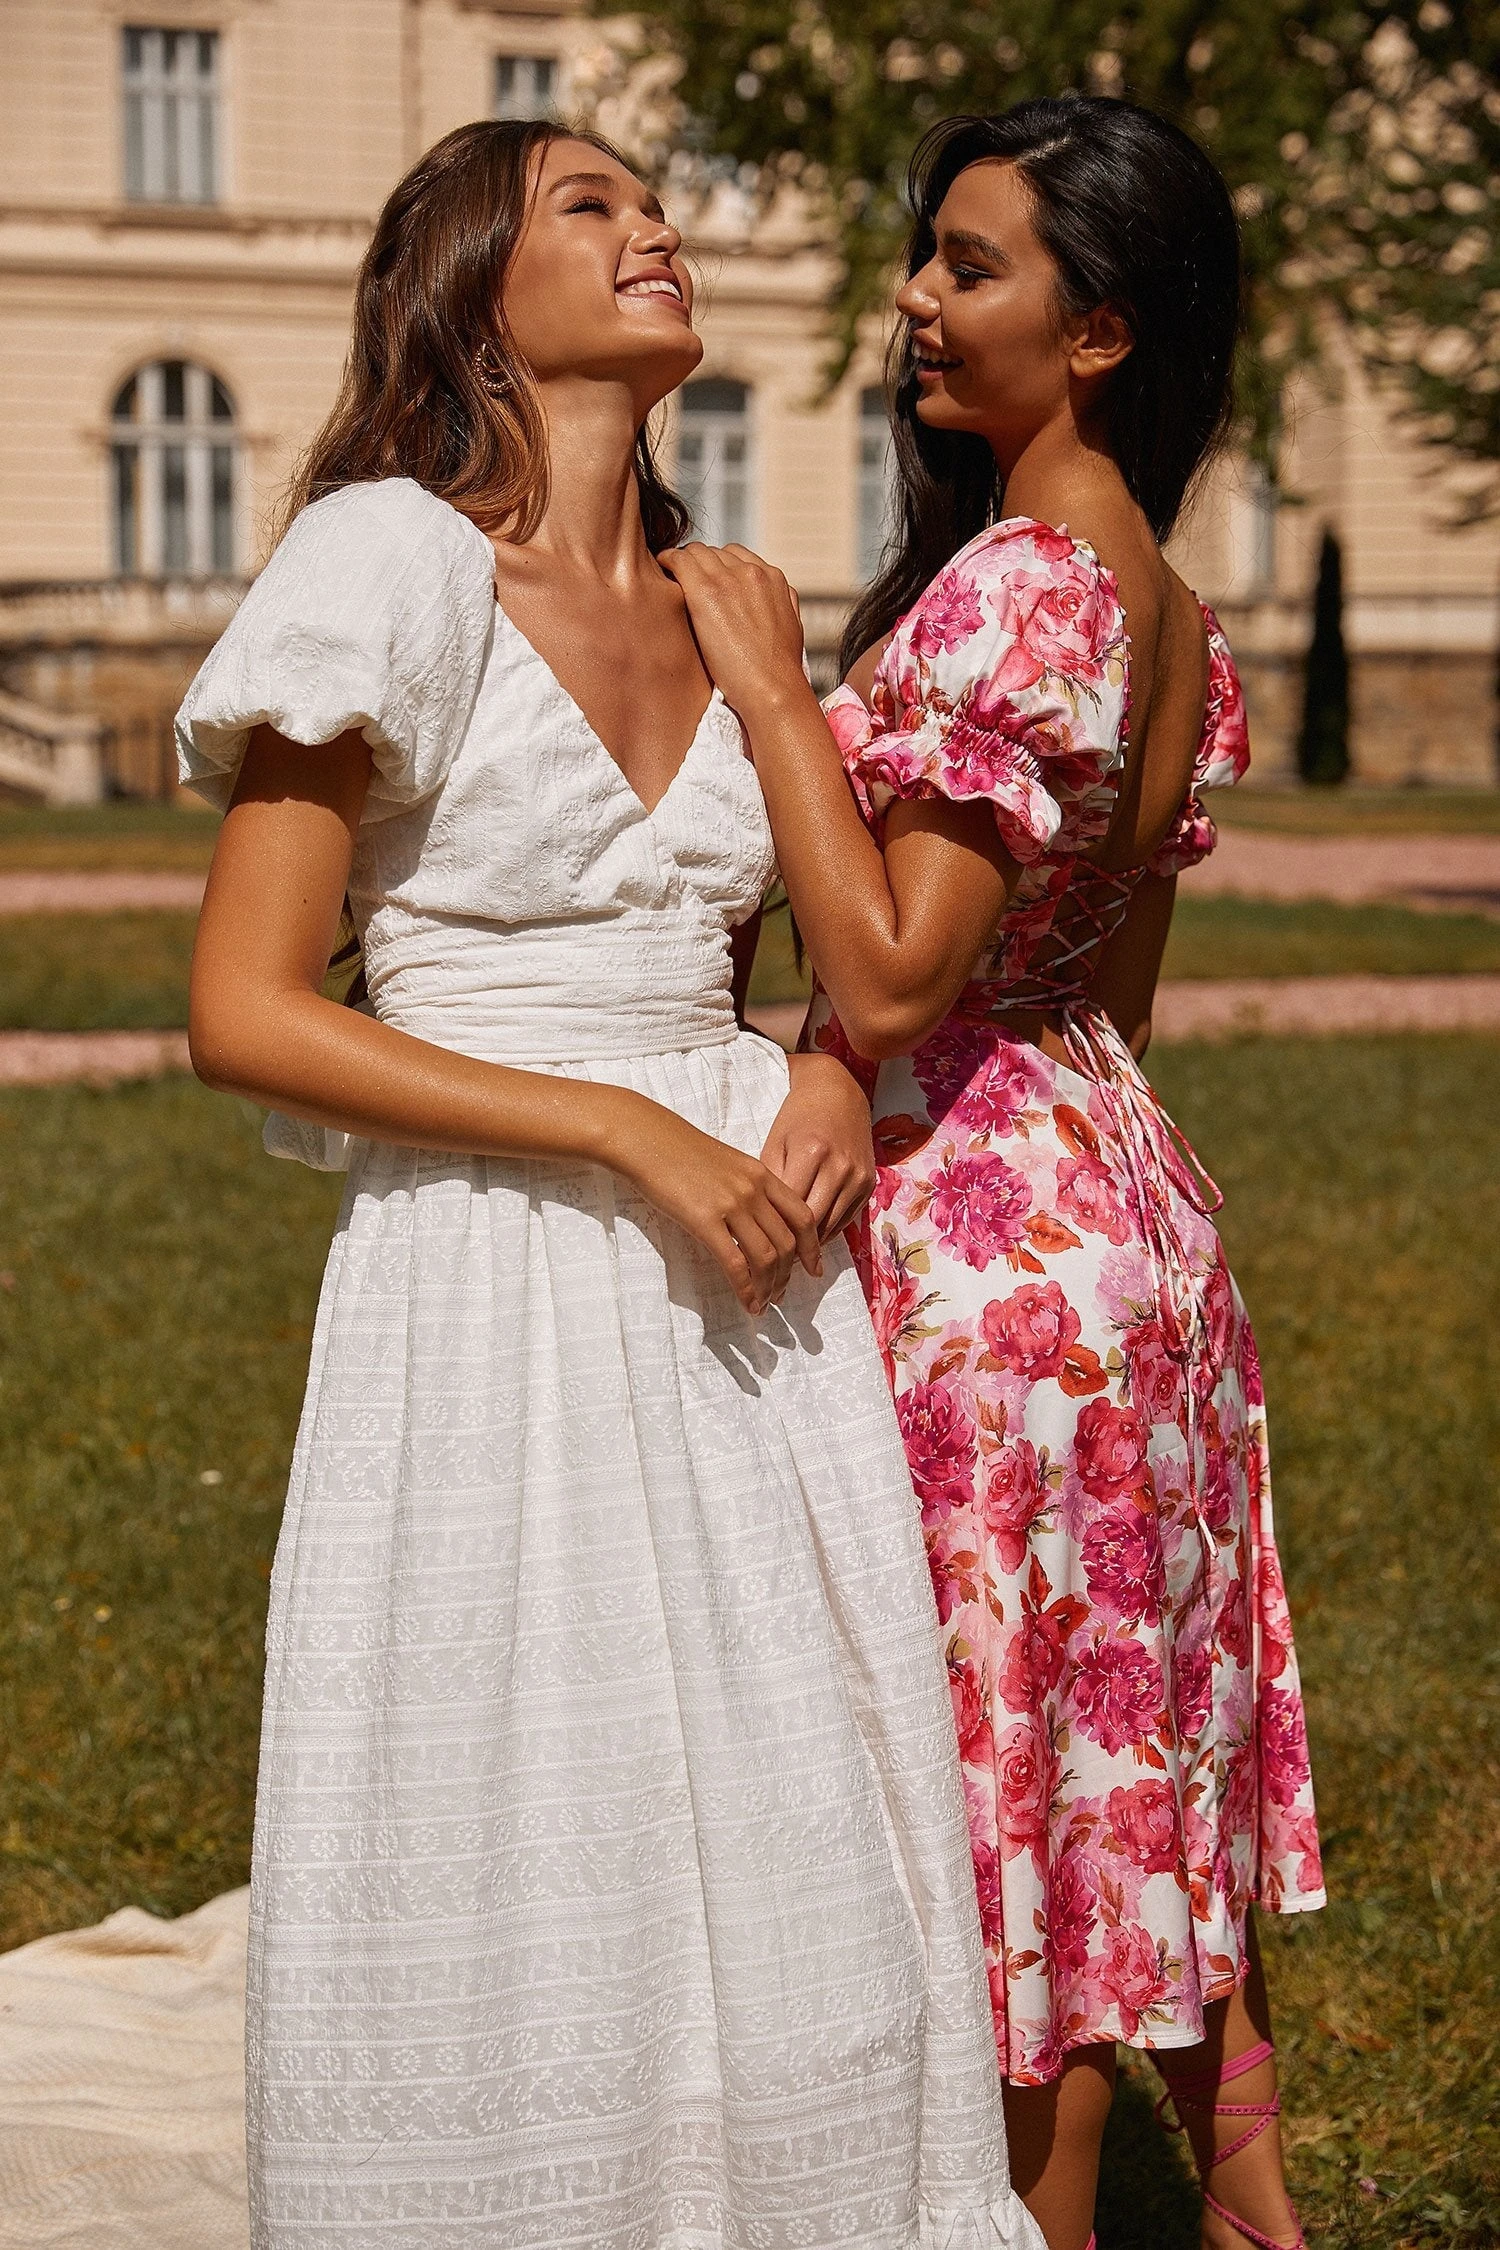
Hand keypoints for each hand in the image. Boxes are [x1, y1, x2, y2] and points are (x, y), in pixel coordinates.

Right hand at [600, 1091, 822, 1316]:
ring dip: (770, 1287)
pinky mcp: (705, 1220)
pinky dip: (746, 1289)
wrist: (646, 1138)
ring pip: (766, 1257)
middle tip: (782, 1294)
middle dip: (788, 1275)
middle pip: (787, 1242)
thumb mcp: (727, 1163)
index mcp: (761, 1174)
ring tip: (765, 1303)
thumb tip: (757, 1222)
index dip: (813, 1247)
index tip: (814, 1268)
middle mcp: (753, 1190)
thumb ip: (747, 1188)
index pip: (802, 1216)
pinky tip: (747, 1302)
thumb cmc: (679, 1151)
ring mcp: (731, 1204)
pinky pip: (735, 1263)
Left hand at [658, 543, 817, 724]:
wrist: (773, 688)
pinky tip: (660, 571)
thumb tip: (765, 600)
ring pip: (695, 552)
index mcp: (773, 578)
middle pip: (714, 552)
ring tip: (668, 578)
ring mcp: (728, 579)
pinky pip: (679, 560)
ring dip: (682, 564)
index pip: (736, 556)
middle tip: (681, 580)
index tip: (705, 579)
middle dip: (698, 564)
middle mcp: (752, 571)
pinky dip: (667, 561)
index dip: (718, 567)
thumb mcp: (792, 626)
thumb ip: (778, 603)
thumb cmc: (779, 671)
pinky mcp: (706, 591)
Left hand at [760, 1052, 875, 1242]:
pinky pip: (847, 1218)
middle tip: (773, 1258)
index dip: (775, 1230)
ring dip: (811, 1242)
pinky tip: (811, 1237)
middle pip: (813, 1222)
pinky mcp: (870, 1183)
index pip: (791, 1207)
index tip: (760, 1245)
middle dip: (793, 1243)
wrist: (837, 1093)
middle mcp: (840, 1167)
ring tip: (789, 1253)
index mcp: (812, 1153)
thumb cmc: (798, 1117)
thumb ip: (772, 1183)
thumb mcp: (776, 1143)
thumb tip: (764, 1223)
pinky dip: (828, 1230)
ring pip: (832, 1225)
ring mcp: (859, 1176)